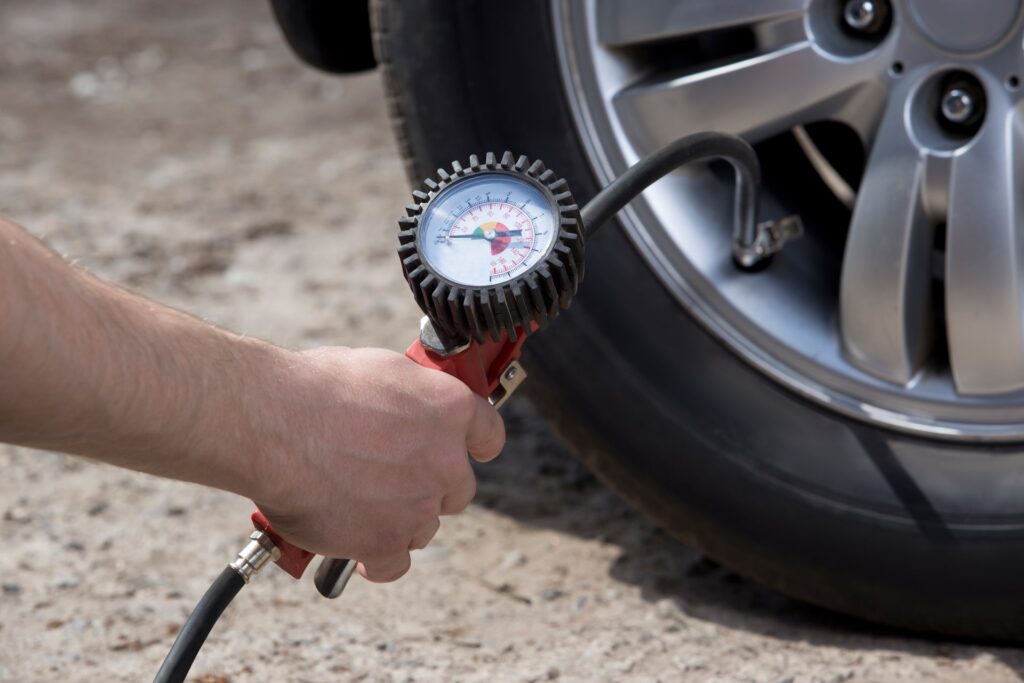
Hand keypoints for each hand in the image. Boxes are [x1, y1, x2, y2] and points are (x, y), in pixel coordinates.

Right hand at [249, 346, 504, 581]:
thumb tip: (407, 407)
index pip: (489, 435)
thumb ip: (411, 397)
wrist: (272, 422)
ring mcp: (419, 506)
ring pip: (424, 525)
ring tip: (357, 501)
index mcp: (450, 409)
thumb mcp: (380, 370)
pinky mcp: (385, 542)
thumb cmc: (315, 388)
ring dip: (400, 518)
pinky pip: (394, 564)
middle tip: (391, 476)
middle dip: (430, 484)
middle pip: (457, 488)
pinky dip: (376, 559)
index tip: (463, 449)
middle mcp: (446, 460)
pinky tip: (357, 547)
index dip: (473, 444)